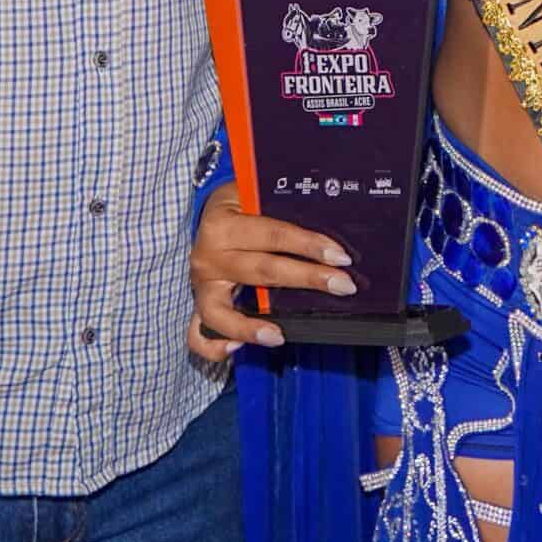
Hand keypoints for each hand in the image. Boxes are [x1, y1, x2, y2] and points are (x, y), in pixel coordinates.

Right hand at [186, 185, 356, 361]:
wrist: (207, 213)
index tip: (340, 256)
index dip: (309, 245)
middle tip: (342, 285)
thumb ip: (282, 207)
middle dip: (307, 278)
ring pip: (220, 312)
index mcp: (223, 224)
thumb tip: (330, 220)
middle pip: (262, 271)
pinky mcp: (198, 304)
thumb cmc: (238, 204)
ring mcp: (201, 284)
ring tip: (278, 336)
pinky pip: (198, 334)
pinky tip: (236, 349)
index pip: (274, 235)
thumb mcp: (253, 193)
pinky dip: (213, 345)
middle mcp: (209, 256)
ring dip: (250, 327)